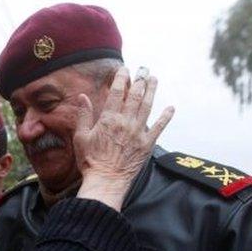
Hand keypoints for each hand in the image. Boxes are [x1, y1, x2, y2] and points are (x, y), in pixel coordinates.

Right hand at [74, 66, 173, 210]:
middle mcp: (125, 122)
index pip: (117, 92)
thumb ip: (83, 115)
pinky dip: (166, 117)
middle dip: (139, 80)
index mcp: (108, 119)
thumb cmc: (90, 161)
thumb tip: (82, 96)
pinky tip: (171, 108)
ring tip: (154, 79)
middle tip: (143, 69)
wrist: (106, 181)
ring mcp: (138, 132)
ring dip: (152, 91)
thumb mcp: (81, 137)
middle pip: (135, 95)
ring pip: (148, 106)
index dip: (122, 78)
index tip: (124, 70)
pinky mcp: (147, 144)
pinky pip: (159, 127)